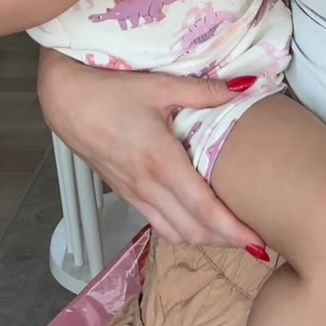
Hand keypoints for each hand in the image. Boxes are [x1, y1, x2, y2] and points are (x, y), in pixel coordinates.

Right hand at [37, 50, 266, 249]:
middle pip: (192, 231)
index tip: (259, 240)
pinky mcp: (124, 193)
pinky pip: (156, 223)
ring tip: (230, 234)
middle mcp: (148, 186)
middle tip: (255, 239)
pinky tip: (195, 221)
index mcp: (162, 163)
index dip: (233, 230)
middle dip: (225, 240)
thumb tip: (246, 87)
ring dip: (203, 239)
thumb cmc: (111, 90)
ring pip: (173, 233)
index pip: (204, 210)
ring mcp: (134, 194)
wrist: (65, 101)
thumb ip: (205, 91)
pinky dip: (181, 230)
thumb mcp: (160, 85)